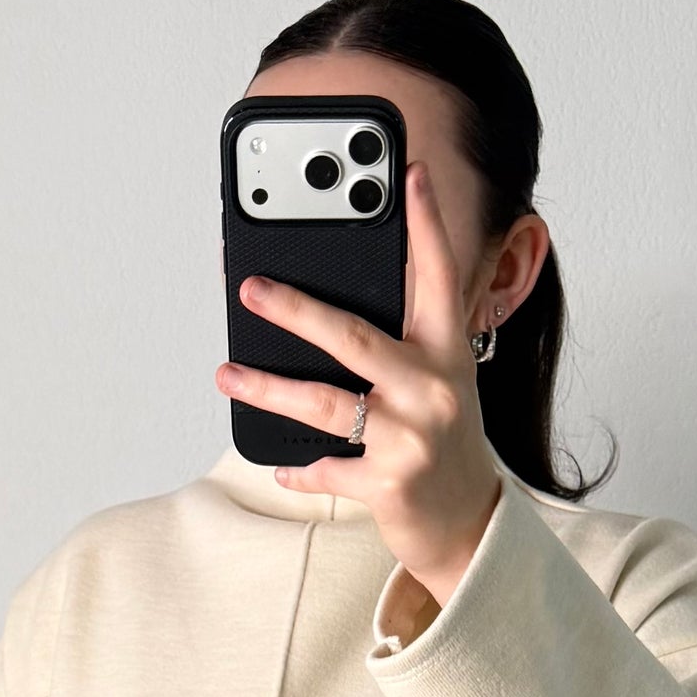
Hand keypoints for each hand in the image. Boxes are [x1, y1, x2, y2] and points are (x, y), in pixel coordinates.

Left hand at [215, 157, 502, 609]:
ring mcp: (412, 436)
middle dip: (296, 309)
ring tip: (227, 374)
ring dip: (268, 389)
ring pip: (325, 404)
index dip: (426, 222)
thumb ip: (401, 341)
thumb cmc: (444, 442)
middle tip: (251, 288)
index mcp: (446, 352)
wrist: (470, 524)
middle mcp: (433, 388)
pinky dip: (300, 470)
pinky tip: (280, 467)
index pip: (438, 275)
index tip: (411, 172)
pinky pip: (328, 468)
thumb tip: (326, 305)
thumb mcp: (438, 381)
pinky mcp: (390, 482)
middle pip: (353, 337)